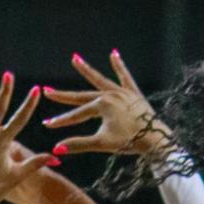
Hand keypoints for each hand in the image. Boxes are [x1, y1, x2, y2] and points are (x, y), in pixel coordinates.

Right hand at [42, 50, 169, 158]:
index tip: (47, 124)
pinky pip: (125, 77)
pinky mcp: (133, 93)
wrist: (156, 140)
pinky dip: (119, 66)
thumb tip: (57, 149)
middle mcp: (110, 95)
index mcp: (102, 105)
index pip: (77, 114)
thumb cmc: (130, 142)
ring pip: (100, 80)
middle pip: (82, 96)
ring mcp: (122, 92)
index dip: (61, 121)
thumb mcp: (102, 143)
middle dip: (64, 95)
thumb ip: (78, 144)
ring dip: (87, 70)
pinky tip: (113, 54)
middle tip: (47, 91)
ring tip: (75, 58)